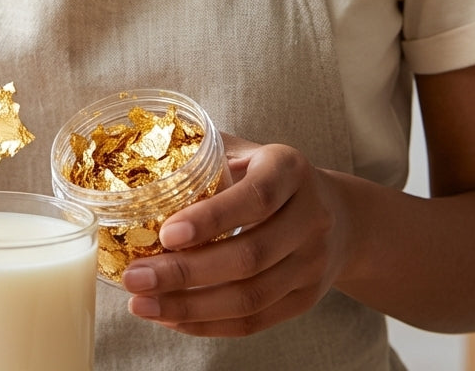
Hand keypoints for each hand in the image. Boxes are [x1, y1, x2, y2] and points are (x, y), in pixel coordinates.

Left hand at [120, 135, 350, 336]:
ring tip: (141, 304)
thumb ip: (203, 153)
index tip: (165, 233)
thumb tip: (137, 152)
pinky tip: (170, 318)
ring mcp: (312, 264)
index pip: (255, 197)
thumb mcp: (245, 149)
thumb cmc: (268, 174)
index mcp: (290, 170)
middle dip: (185, 273)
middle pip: (249, 256)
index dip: (211, 218)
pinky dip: (209, 324)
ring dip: (190, 307)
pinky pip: (256, 322)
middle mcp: (310, 218)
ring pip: (250, 297)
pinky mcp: (305, 300)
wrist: (340, 216)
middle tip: (134, 277)